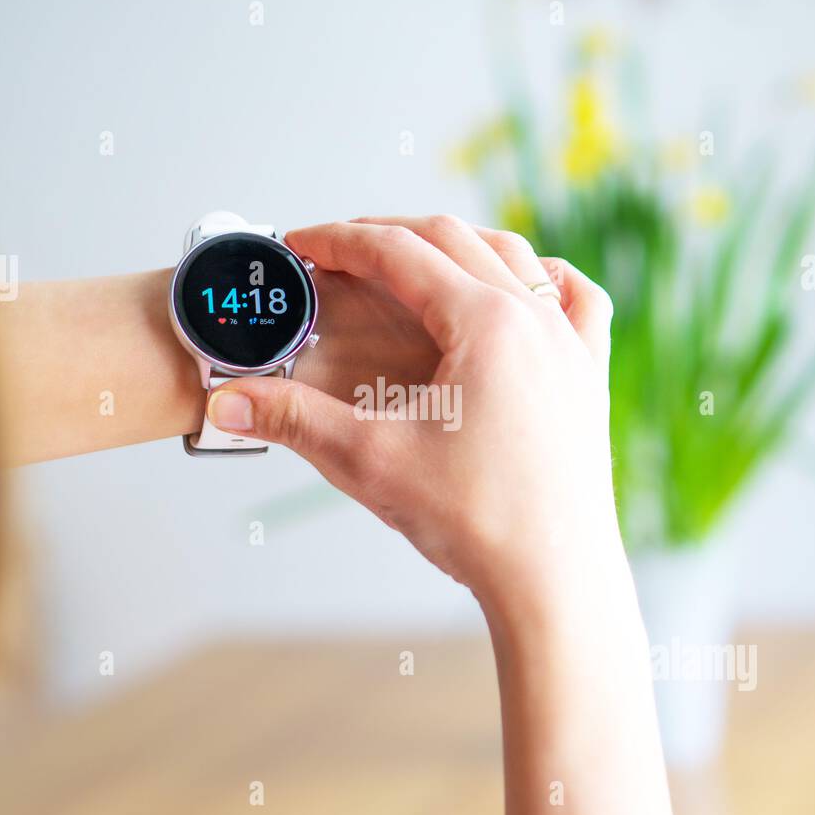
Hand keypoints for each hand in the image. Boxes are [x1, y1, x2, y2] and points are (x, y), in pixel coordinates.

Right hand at [207, 217, 670, 814]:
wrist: (553, 580)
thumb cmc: (476, 522)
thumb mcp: (368, 462)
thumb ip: (292, 420)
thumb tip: (225, 402)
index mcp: (484, 322)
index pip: (397, 252)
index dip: (337, 241)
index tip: (299, 243)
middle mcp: (535, 317)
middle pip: (453, 240)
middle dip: (387, 234)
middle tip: (337, 250)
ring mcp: (570, 344)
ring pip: (514, 257)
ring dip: (457, 244)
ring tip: (412, 258)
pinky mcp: (590, 378)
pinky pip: (578, 299)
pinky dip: (543, 277)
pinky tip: (524, 284)